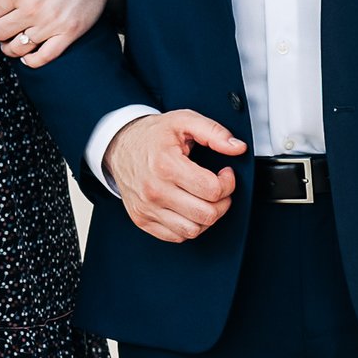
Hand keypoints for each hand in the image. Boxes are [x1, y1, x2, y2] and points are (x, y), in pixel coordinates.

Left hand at [0, 0, 121, 68]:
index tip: (2, 10)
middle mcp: (31, 9)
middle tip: (8, 23)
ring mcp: (50, 24)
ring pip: (16, 48)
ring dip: (11, 45)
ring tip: (16, 39)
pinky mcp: (68, 34)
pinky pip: (42, 58)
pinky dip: (31, 61)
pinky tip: (29, 55)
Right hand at [105, 111, 246, 243]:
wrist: (120, 146)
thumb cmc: (153, 135)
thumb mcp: (184, 121)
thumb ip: (214, 132)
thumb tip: (237, 148)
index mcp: (166, 165)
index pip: (212, 190)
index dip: (228, 183)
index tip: (225, 173)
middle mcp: (154, 191)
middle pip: (205, 214)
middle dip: (223, 202)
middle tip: (220, 188)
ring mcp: (147, 208)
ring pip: (192, 230)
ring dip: (208, 217)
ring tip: (207, 199)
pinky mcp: (142, 219)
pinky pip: (176, 236)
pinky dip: (190, 226)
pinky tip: (191, 208)